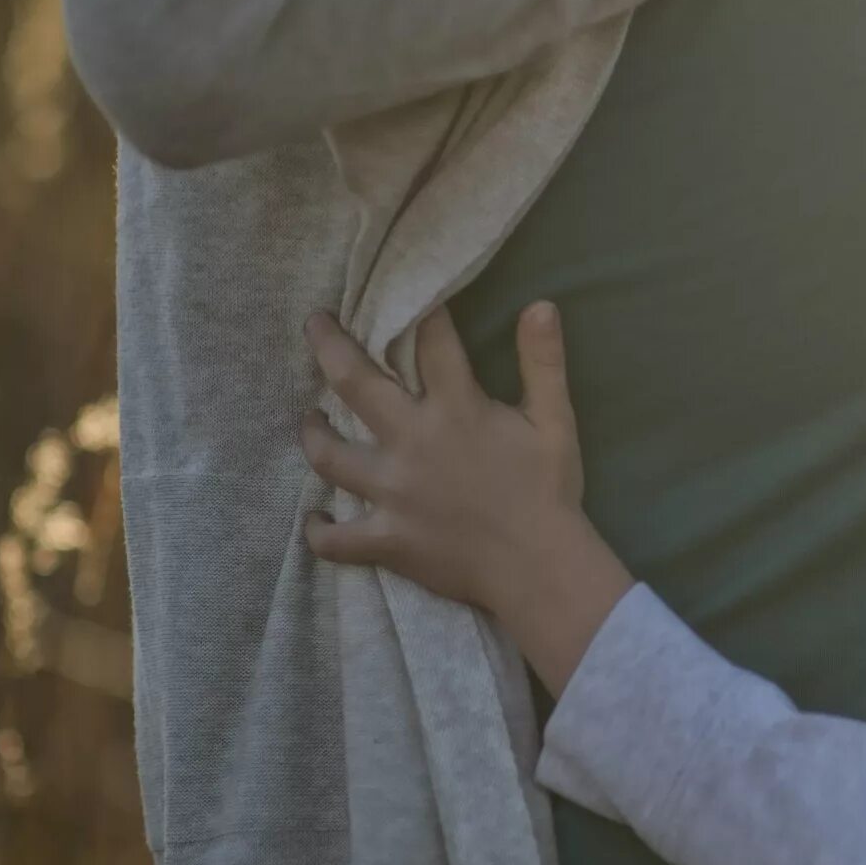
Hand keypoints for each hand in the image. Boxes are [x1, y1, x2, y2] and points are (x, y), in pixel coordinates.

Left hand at [300, 303, 635, 690]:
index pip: (431, 343)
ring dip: (312, 434)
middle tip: (314, 324)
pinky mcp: (385, 539)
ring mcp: (390, 493)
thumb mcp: (555, 421)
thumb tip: (541, 305)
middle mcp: (411, 442)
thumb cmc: (548, 492)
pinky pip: (335, 539)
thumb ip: (543, 363)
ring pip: (328, 456)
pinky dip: (320, 531)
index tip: (407, 296)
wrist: (539, 568)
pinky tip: (316, 520)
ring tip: (310, 420)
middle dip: (328, 345)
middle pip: (353, 382)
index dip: (421, 314)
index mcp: (454, 409)